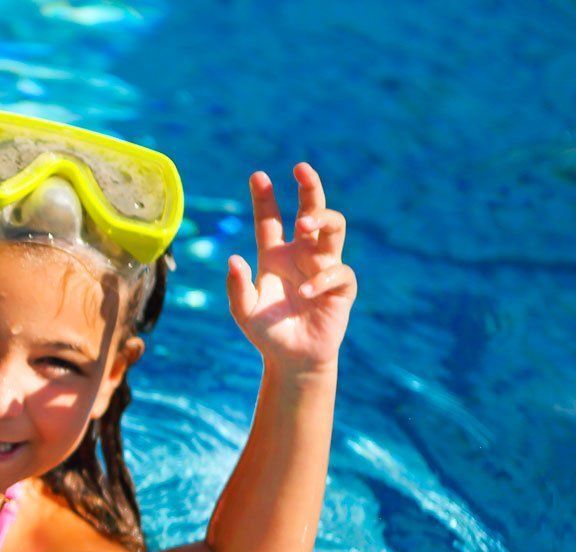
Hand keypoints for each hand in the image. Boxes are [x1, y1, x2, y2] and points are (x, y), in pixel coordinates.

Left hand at [225, 163, 355, 375]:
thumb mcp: (244, 310)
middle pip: (310, 210)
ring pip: (334, 228)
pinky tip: (306, 291)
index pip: (270, 219)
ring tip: (305, 222)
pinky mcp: (341, 287)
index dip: (265, 197)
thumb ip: (237, 287)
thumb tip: (233, 259)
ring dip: (322, 218)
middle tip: (301, 169)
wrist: (292, 358)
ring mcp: (323, 267)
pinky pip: (338, 271)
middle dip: (310, 188)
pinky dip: (322, 278)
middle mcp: (301, 254)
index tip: (258, 175)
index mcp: (275, 254)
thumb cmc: (267, 331)